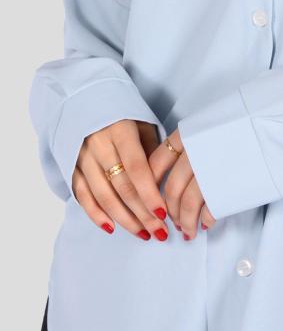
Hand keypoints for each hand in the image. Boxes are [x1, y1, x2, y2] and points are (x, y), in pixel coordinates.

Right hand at [72, 120, 169, 239]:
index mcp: (119, 131)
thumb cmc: (122, 111)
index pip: (137, 168)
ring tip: (143, 234)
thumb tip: (163, 182)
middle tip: (160, 231)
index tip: (163, 213)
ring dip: (124, 219)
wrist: (83, 96)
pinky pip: (82, 194)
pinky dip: (95, 214)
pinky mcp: (71, 165)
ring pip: (103, 195)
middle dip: (142, 213)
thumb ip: (152, 150)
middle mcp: (98, 144)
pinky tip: (111, 228)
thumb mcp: (142, 122)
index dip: (149, 193)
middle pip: (121, 186)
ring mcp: (81, 156)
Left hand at [148, 128, 216, 239]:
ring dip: (184, 221)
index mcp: (188, 134)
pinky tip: (205, 225)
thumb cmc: (256, 119)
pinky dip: (204, 221)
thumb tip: (188, 159)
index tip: (152, 196)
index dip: (150, 184)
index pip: (155, 163)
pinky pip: (208, 211)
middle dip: (167, 209)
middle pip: (169, 188)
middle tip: (171, 220)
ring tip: (188, 231)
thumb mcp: (218, 119)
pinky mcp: (225, 190)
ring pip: (185, 204)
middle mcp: (193, 153)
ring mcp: (208, 172)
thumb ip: (198, 138)